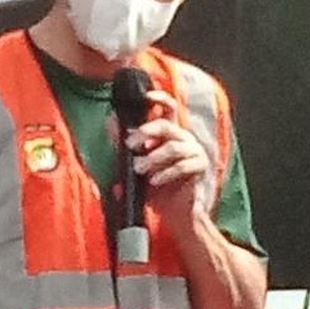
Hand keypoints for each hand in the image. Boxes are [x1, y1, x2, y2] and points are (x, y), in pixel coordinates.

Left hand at [125, 90, 207, 229]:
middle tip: (130, 144)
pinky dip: (165, 173)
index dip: (159, 99)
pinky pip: (182, 166)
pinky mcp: (199, 166)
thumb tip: (110, 122)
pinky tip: (154, 181)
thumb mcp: (134, 164)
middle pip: (165, 126)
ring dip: (152, 158)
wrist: (173, 212)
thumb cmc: (155, 186)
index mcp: (169, 133)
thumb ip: (123, 144)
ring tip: (140, 170)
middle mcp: (183, 137)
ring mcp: (193, 150)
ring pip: (172, 147)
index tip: (146, 96)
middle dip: (145, 132)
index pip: (167, 108)